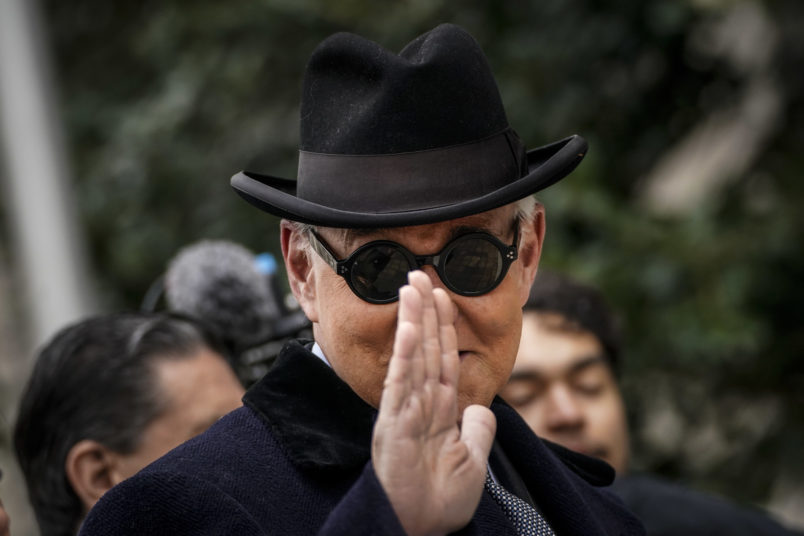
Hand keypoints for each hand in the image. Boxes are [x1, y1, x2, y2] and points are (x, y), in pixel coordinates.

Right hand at [371, 271, 495, 535]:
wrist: (420, 527)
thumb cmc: (441, 501)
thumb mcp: (472, 461)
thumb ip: (477, 430)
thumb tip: (481, 407)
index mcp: (439, 409)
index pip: (444, 357)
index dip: (444, 325)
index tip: (441, 295)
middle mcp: (421, 403)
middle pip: (426, 347)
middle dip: (424, 310)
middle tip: (418, 273)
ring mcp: (406, 410)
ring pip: (413, 357)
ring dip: (413, 321)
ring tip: (411, 286)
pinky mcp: (395, 424)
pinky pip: (402, 384)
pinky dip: (405, 357)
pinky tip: (408, 329)